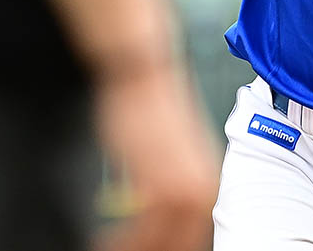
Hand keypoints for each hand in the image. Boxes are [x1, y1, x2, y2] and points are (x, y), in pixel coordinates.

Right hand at [94, 63, 219, 250]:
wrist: (144, 78)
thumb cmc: (150, 111)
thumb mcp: (168, 155)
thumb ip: (171, 185)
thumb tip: (160, 215)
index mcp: (209, 181)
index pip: (196, 234)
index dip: (173, 245)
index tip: (151, 248)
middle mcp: (203, 188)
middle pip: (183, 242)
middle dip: (154, 249)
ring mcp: (184, 188)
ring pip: (162, 242)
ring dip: (134, 248)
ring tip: (106, 246)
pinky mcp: (159, 183)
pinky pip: (143, 231)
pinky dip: (123, 242)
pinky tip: (103, 241)